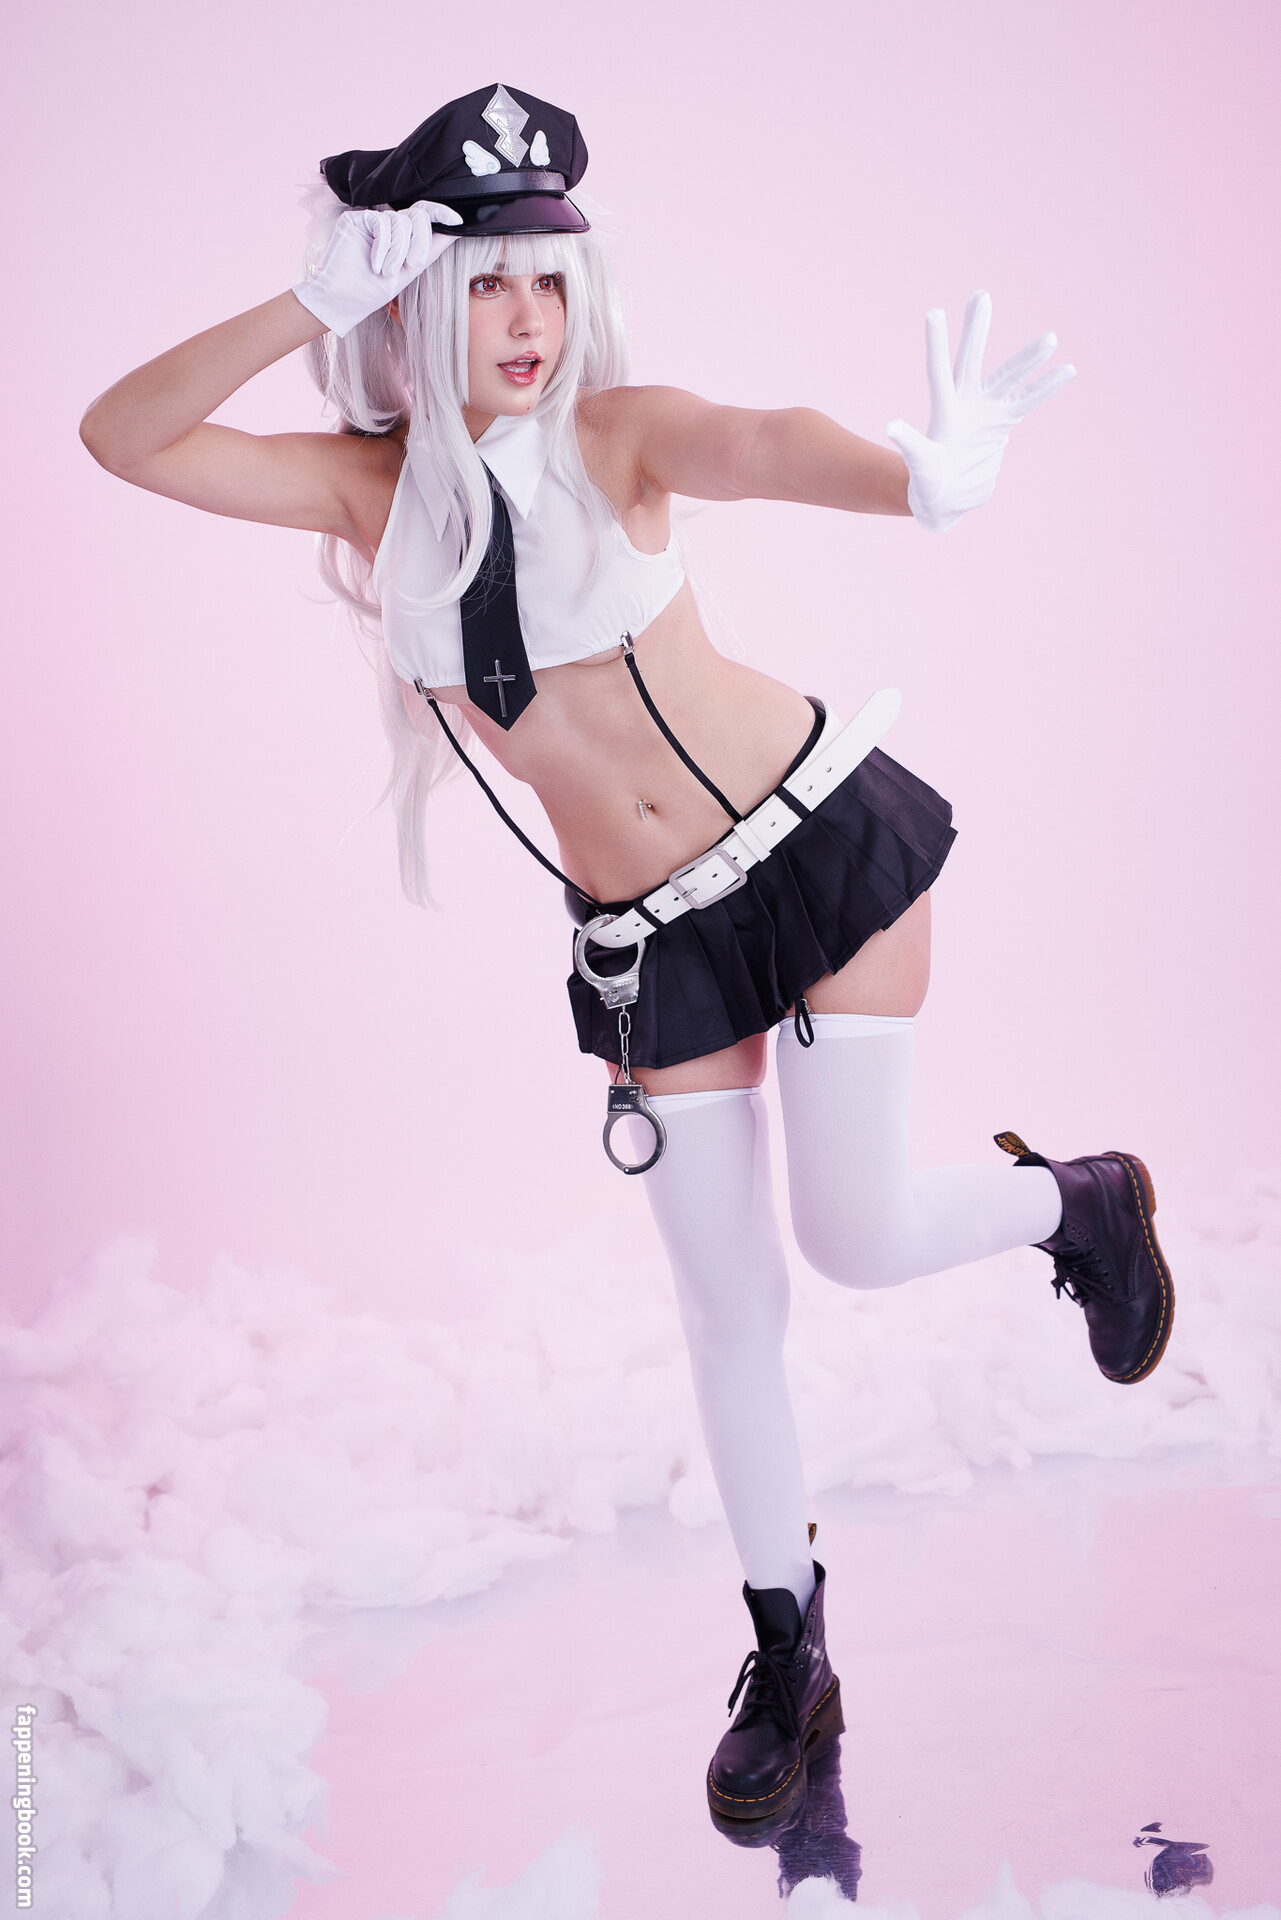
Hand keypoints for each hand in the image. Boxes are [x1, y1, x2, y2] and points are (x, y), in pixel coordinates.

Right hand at [292, 202, 462, 338]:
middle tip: (413, 263)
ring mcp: (372, 221)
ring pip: (400, 221)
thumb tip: (455, 232)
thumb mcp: (409, 272)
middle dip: (420, 240)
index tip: (457, 221)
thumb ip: (430, 251)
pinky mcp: (356, 218)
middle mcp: (389, 226)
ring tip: (385, 272)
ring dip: (397, 251)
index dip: (441, 213)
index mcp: (402, 237)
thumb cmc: (371, 291)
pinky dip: (382, 246)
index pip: (423, 215)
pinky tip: (374, 263)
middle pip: (418, 215)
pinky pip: (381, 222)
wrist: (343, 300)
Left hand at [886, 291, 1074, 532]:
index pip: (938, 371)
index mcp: (943, 410)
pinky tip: (1067, 369)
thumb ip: (910, 444)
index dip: (937, 343)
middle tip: (980, 295)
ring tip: (1050, 338)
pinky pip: (1028, 401)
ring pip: (1008, 377)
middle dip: (977, 330)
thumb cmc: (926, 482)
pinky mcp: (1002, 423)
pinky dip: (1046, 387)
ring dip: (1028, 359)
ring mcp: (985, 411)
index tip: (934, 312)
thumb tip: (890, 425)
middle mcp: (964, 402)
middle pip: (971, 360)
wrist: (945, 498)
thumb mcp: (919, 463)